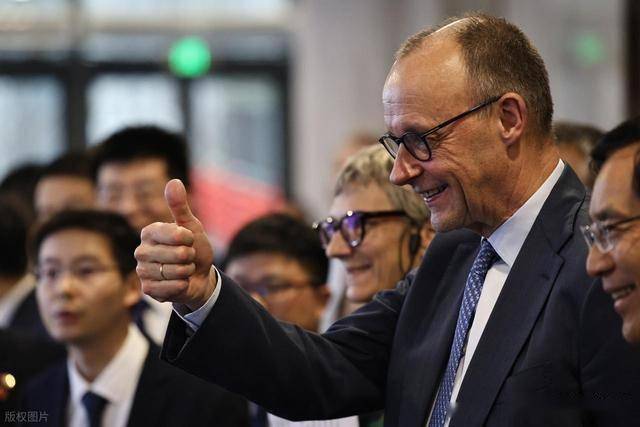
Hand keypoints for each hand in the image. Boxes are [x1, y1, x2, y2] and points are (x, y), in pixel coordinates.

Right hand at [135, 179, 215, 310]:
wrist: (199, 277)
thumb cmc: (194, 248)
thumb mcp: (191, 226)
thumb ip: (180, 206)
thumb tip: (173, 181)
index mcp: (149, 232)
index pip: (174, 233)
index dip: (188, 238)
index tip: (189, 239)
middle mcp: (141, 250)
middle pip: (177, 254)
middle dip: (190, 257)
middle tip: (187, 257)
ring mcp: (142, 271)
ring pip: (174, 272)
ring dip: (187, 272)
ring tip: (184, 269)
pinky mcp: (147, 289)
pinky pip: (170, 288)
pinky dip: (181, 285)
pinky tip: (180, 283)